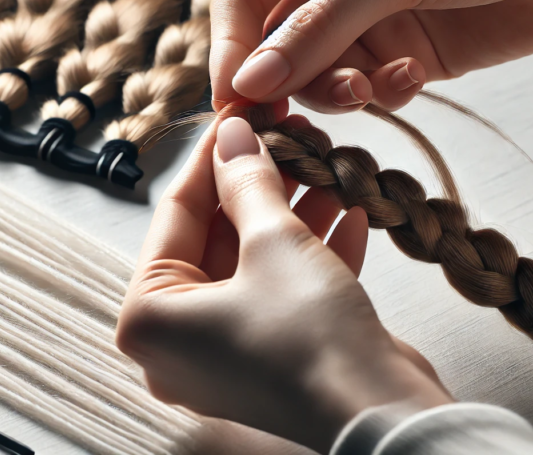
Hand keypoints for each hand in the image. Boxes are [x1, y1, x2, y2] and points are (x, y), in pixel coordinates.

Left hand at [116, 112, 451, 452]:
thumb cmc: (310, 337)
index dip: (214, 157)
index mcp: (151, 318)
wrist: (381, 416)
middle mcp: (179, 341)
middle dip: (261, 181)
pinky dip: (311, 252)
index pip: (178, 213)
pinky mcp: (273, 357)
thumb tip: (232, 134)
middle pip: (217, 236)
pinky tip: (349, 210)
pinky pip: (282, 290)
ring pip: (255, 261)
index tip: (239, 115)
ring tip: (324, 163)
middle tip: (289, 134)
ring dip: (293, 211)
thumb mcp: (274, 241)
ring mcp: (227, 352)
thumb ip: (247, 181)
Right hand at [210, 0, 532, 113]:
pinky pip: (364, 87)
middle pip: (274, 41)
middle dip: (288, 78)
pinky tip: (411, 77)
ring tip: (372, 88)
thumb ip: (318, 28)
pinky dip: (380, 92)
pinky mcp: (400, 49)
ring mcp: (366, 12)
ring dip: (338, 89)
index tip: (237, 99)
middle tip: (297, 115)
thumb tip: (249, 81)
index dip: (232, 47)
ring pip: (317, 72)